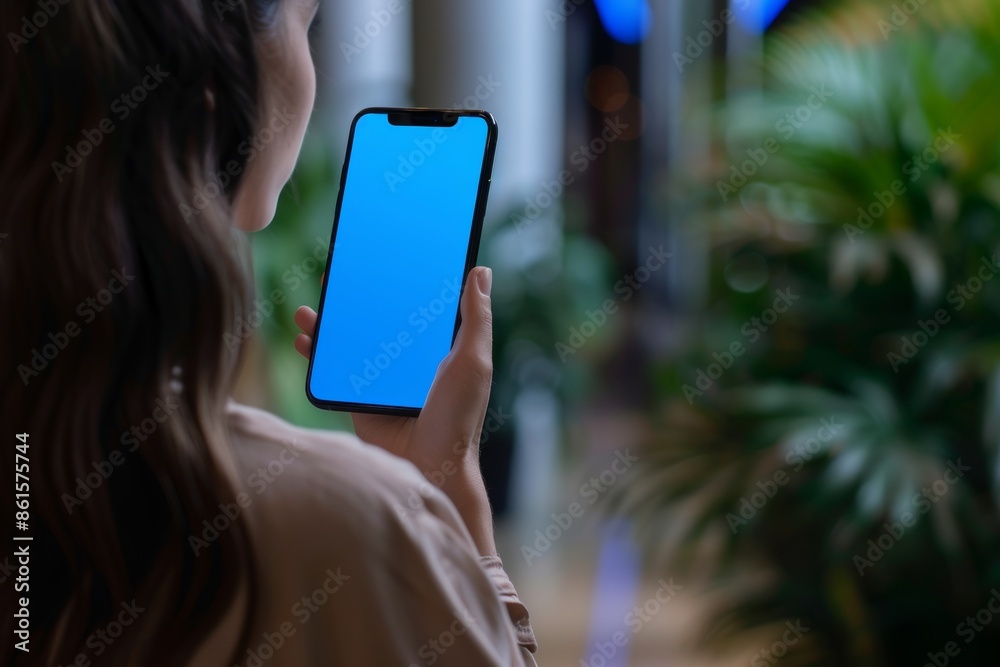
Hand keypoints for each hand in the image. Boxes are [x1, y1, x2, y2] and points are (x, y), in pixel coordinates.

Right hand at [294, 267, 496, 553]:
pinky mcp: (358, 397)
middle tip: (336, 273)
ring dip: (328, 323)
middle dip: (354, 297)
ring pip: (349, 341)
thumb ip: (475, 318)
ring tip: (311, 306)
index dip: (399, 280)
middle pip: (376, 319)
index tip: (381, 255)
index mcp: (436, 346)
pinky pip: (334, 370)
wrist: (430, 466)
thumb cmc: (459, 417)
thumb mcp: (473, 361)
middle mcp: (406, 359)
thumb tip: (481, 271)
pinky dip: (316, 353)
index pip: (415, 305)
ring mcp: (380, 378)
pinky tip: (306, 339)